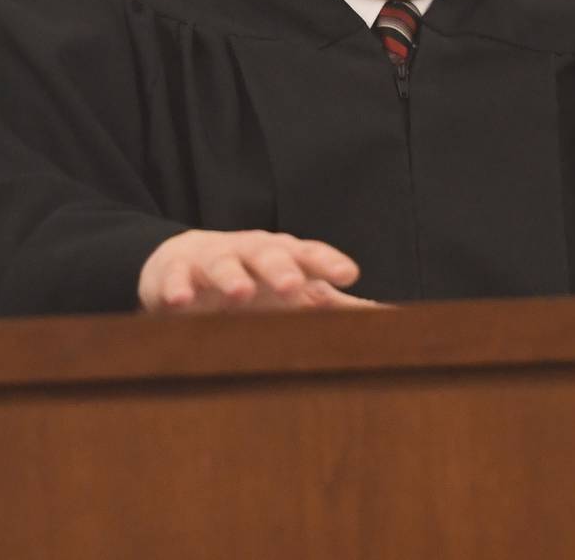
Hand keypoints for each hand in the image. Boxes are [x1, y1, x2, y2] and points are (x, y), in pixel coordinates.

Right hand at [137, 229, 379, 313]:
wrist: (185, 265)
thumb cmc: (255, 282)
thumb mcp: (297, 292)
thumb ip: (340, 307)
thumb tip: (400, 322)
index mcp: (285, 255)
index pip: (310, 254)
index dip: (329, 262)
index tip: (349, 274)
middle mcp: (251, 252)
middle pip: (269, 254)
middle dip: (282, 269)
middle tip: (293, 285)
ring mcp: (212, 259)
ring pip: (223, 264)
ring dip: (232, 277)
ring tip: (240, 293)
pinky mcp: (175, 272)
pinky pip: (175, 279)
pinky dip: (177, 288)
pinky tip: (181, 301)